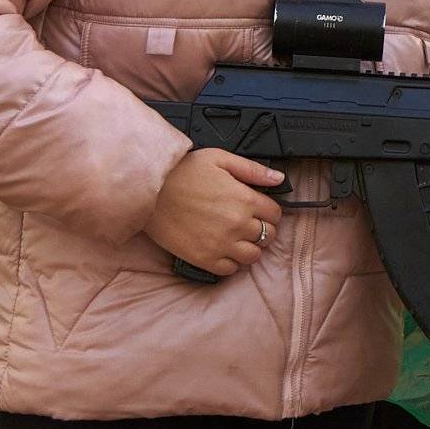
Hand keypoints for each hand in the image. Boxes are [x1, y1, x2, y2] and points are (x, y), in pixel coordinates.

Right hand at [145, 149, 286, 277]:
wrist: (150, 190)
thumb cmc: (183, 172)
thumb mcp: (220, 159)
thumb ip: (252, 170)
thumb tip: (278, 178)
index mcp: (244, 199)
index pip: (276, 214)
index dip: (270, 211)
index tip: (261, 210)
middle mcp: (237, 225)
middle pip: (268, 236)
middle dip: (263, 229)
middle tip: (250, 223)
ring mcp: (221, 244)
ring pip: (253, 256)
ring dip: (250, 247)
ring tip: (239, 238)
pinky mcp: (204, 259)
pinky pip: (230, 269)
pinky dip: (232, 262)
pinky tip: (224, 249)